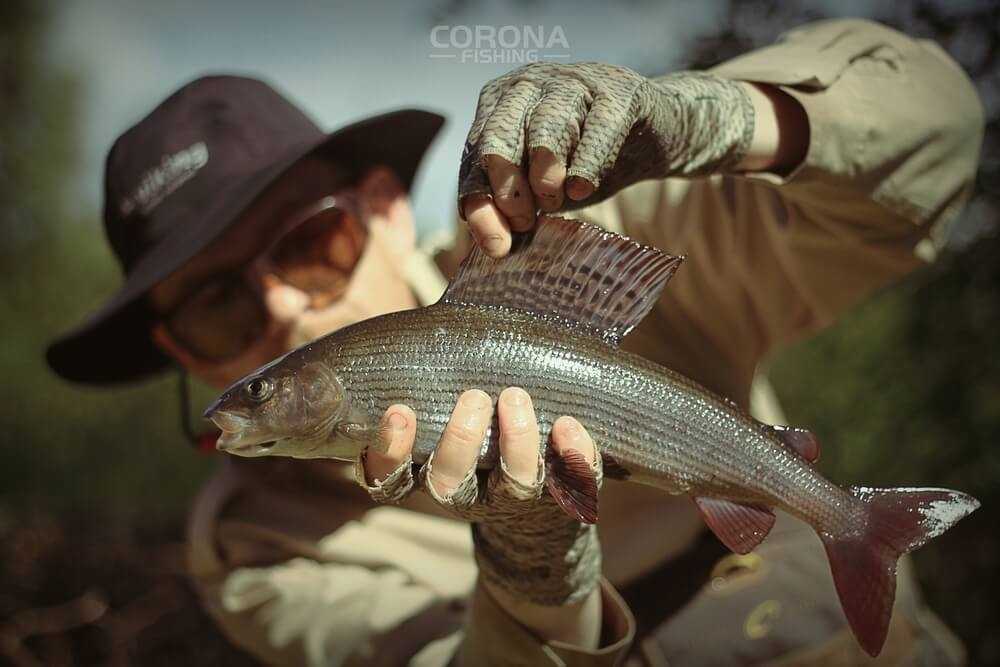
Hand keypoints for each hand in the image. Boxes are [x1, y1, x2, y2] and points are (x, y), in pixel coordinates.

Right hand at [355, 388, 602, 643]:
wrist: (538, 513)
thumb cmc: (481, 444)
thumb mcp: (449, 421)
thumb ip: (437, 389)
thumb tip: (439, 323)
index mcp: (431, 476)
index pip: (392, 480)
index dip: (390, 452)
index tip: (399, 410)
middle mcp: (468, 496)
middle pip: (451, 482)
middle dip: (460, 439)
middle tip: (473, 397)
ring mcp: (516, 501)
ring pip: (514, 484)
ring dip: (517, 440)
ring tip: (515, 397)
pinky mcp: (560, 498)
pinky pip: (571, 484)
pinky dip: (574, 455)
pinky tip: (569, 424)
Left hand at [458, 62, 754, 255]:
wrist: (655, 136)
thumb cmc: (584, 163)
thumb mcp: (540, 190)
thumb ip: (511, 209)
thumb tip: (492, 246)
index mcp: (497, 105)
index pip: (475, 155)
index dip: (481, 202)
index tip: (497, 247)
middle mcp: (528, 84)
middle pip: (500, 135)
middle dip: (508, 187)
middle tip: (525, 222)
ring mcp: (574, 81)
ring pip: (546, 125)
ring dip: (544, 172)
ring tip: (555, 201)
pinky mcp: (619, 90)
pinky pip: (597, 127)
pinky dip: (587, 163)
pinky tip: (583, 189)